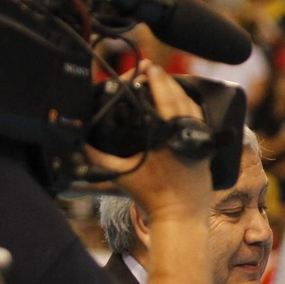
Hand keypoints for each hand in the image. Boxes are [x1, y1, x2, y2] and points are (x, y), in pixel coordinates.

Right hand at [86, 62, 212, 221]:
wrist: (181, 216)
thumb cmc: (153, 196)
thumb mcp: (123, 174)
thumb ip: (98, 157)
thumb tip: (78, 143)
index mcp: (171, 135)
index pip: (166, 98)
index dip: (157, 80)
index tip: (148, 67)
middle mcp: (189, 134)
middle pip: (180, 98)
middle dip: (167, 81)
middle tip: (152, 69)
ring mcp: (201, 140)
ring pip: (193, 107)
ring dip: (179, 92)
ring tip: (164, 81)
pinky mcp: (206, 147)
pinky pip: (199, 120)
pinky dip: (189, 108)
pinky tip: (181, 103)